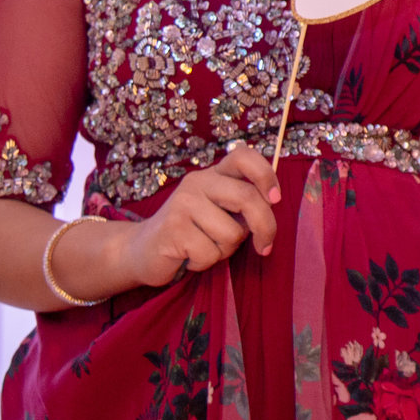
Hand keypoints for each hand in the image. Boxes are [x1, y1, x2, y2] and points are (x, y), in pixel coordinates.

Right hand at [115, 145, 283, 289]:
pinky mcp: (173, 229)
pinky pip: (210, 253)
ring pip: (231, 233)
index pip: (243, 156)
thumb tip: (273, 205)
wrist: (143, 250)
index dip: (266, 174)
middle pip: (247, 197)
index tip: (276, 199)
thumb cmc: (193, 232)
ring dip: (226, 250)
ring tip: (206, 246)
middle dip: (265, 226)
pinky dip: (206, 263)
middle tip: (265, 247)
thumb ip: (243, 205)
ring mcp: (183, 204)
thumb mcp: (220, 212)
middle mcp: (198, 182)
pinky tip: (189, 257)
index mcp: (214, 174)